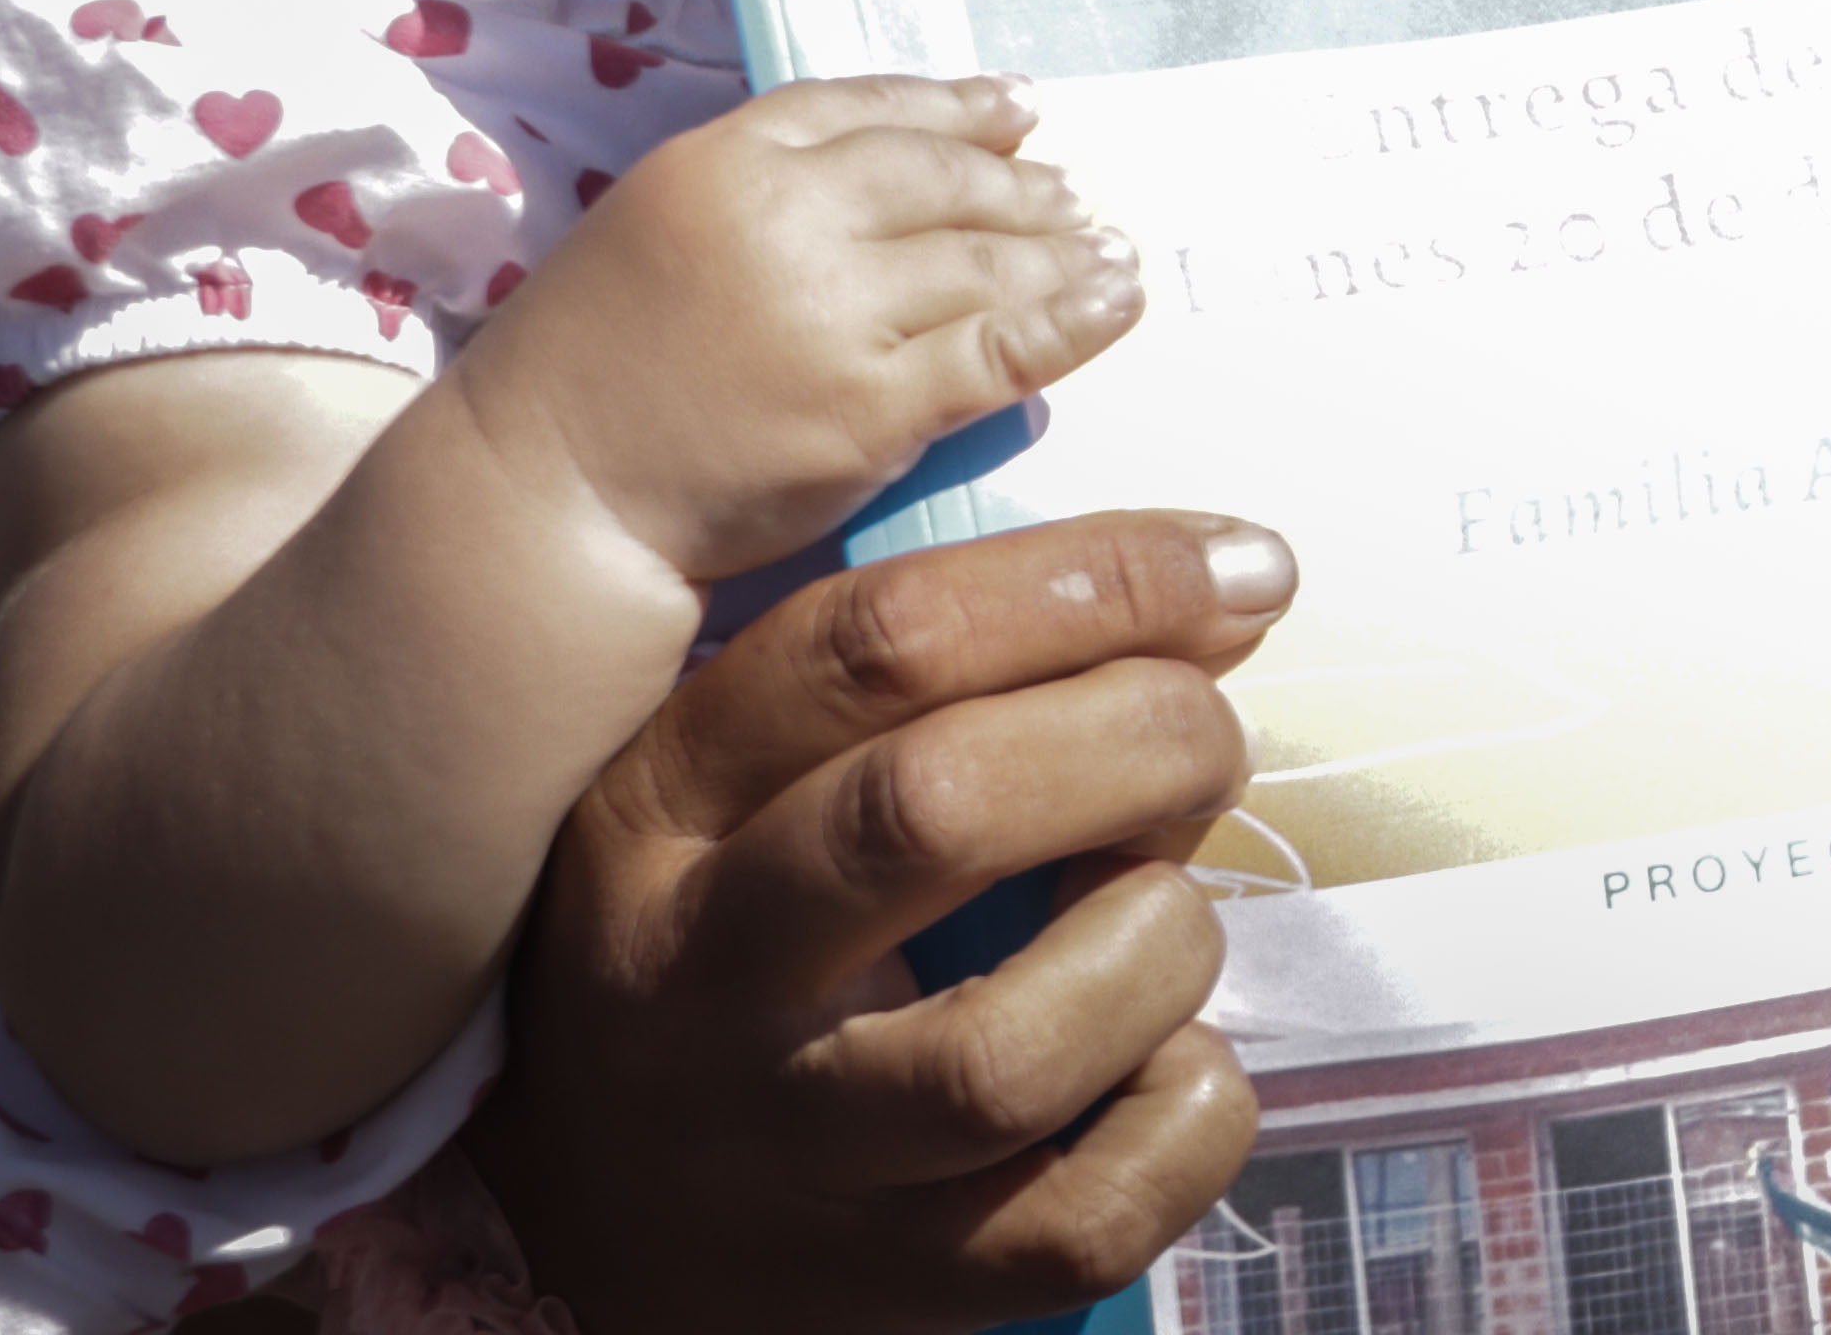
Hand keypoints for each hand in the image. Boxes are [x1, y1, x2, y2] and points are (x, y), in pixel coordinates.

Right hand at [449, 77, 1136, 584]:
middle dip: (1021, 184)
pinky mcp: (870, 407)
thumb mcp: (654, 229)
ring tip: (1106, 246)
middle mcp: (783, 219)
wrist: (545, 499)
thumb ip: (764, 192)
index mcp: (721, 161)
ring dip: (1061, 249)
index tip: (1018, 107)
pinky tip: (1112, 302)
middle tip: (1073, 192)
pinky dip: (1072, 320)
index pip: (869, 107)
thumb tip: (902, 171)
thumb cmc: (591, 374)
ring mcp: (832, 313)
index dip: (956, 105)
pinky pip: (1000, 349)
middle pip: (942, 179)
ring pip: (985, 259)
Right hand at [466, 510, 1285, 1334]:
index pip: (875, 644)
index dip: (1094, 580)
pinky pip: (1085, 1216)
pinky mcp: (880, 1287)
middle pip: (937, 810)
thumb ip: (923, 678)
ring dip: (1156, 944)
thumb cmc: (734, 951)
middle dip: (1141, 740)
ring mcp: (786, 1152)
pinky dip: (1185, 1118)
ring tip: (1159, 920)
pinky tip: (1169, 1064)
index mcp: (660, 810)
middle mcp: (699, 980)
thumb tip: (1213, 582)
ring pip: (1010, 1047)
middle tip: (1206, 744)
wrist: (594, 1231)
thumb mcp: (743, 785)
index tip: (1236, 567)